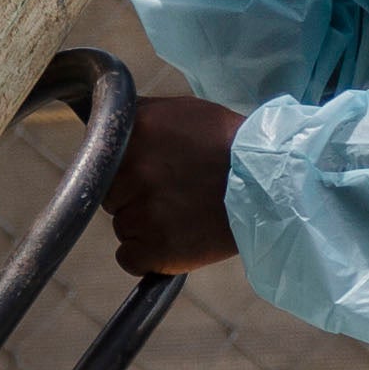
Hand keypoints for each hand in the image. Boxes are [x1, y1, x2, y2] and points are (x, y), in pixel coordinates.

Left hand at [108, 91, 246, 275]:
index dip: (123, 167)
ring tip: (183, 213)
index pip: (101, 156)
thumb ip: (139, 118)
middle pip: (110, 194)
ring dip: (144, 225)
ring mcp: (144, 211)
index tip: (146, 170)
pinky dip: (147, 256)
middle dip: (133, 196)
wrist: (270, 185)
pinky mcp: (156, 248)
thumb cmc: (226, 145)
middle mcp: (135, 170)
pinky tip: (175, 239)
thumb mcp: (181, 112)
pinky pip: (129, 258)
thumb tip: (98, 122)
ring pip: (122, 226)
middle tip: (173, 191)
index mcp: (137, 131)